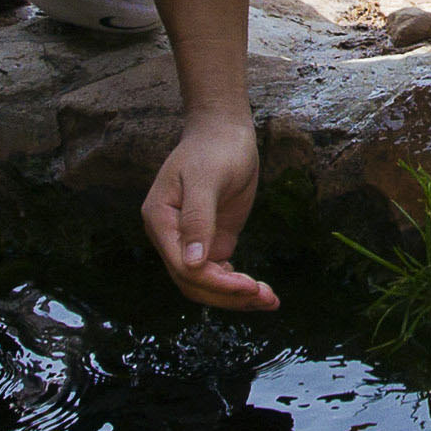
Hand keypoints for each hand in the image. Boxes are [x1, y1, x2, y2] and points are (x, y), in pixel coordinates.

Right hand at [143, 114, 278, 310]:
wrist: (225, 130)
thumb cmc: (215, 148)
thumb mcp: (208, 179)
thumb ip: (198, 220)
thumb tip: (191, 263)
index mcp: (160, 220)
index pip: (183, 266)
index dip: (215, 282)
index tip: (248, 286)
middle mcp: (170, 236)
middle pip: (193, 281)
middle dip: (229, 295)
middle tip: (267, 298)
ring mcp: (190, 240)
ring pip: (207, 283)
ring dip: (236, 296)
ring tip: (270, 300)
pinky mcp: (211, 240)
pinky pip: (220, 272)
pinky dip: (238, 285)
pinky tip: (262, 292)